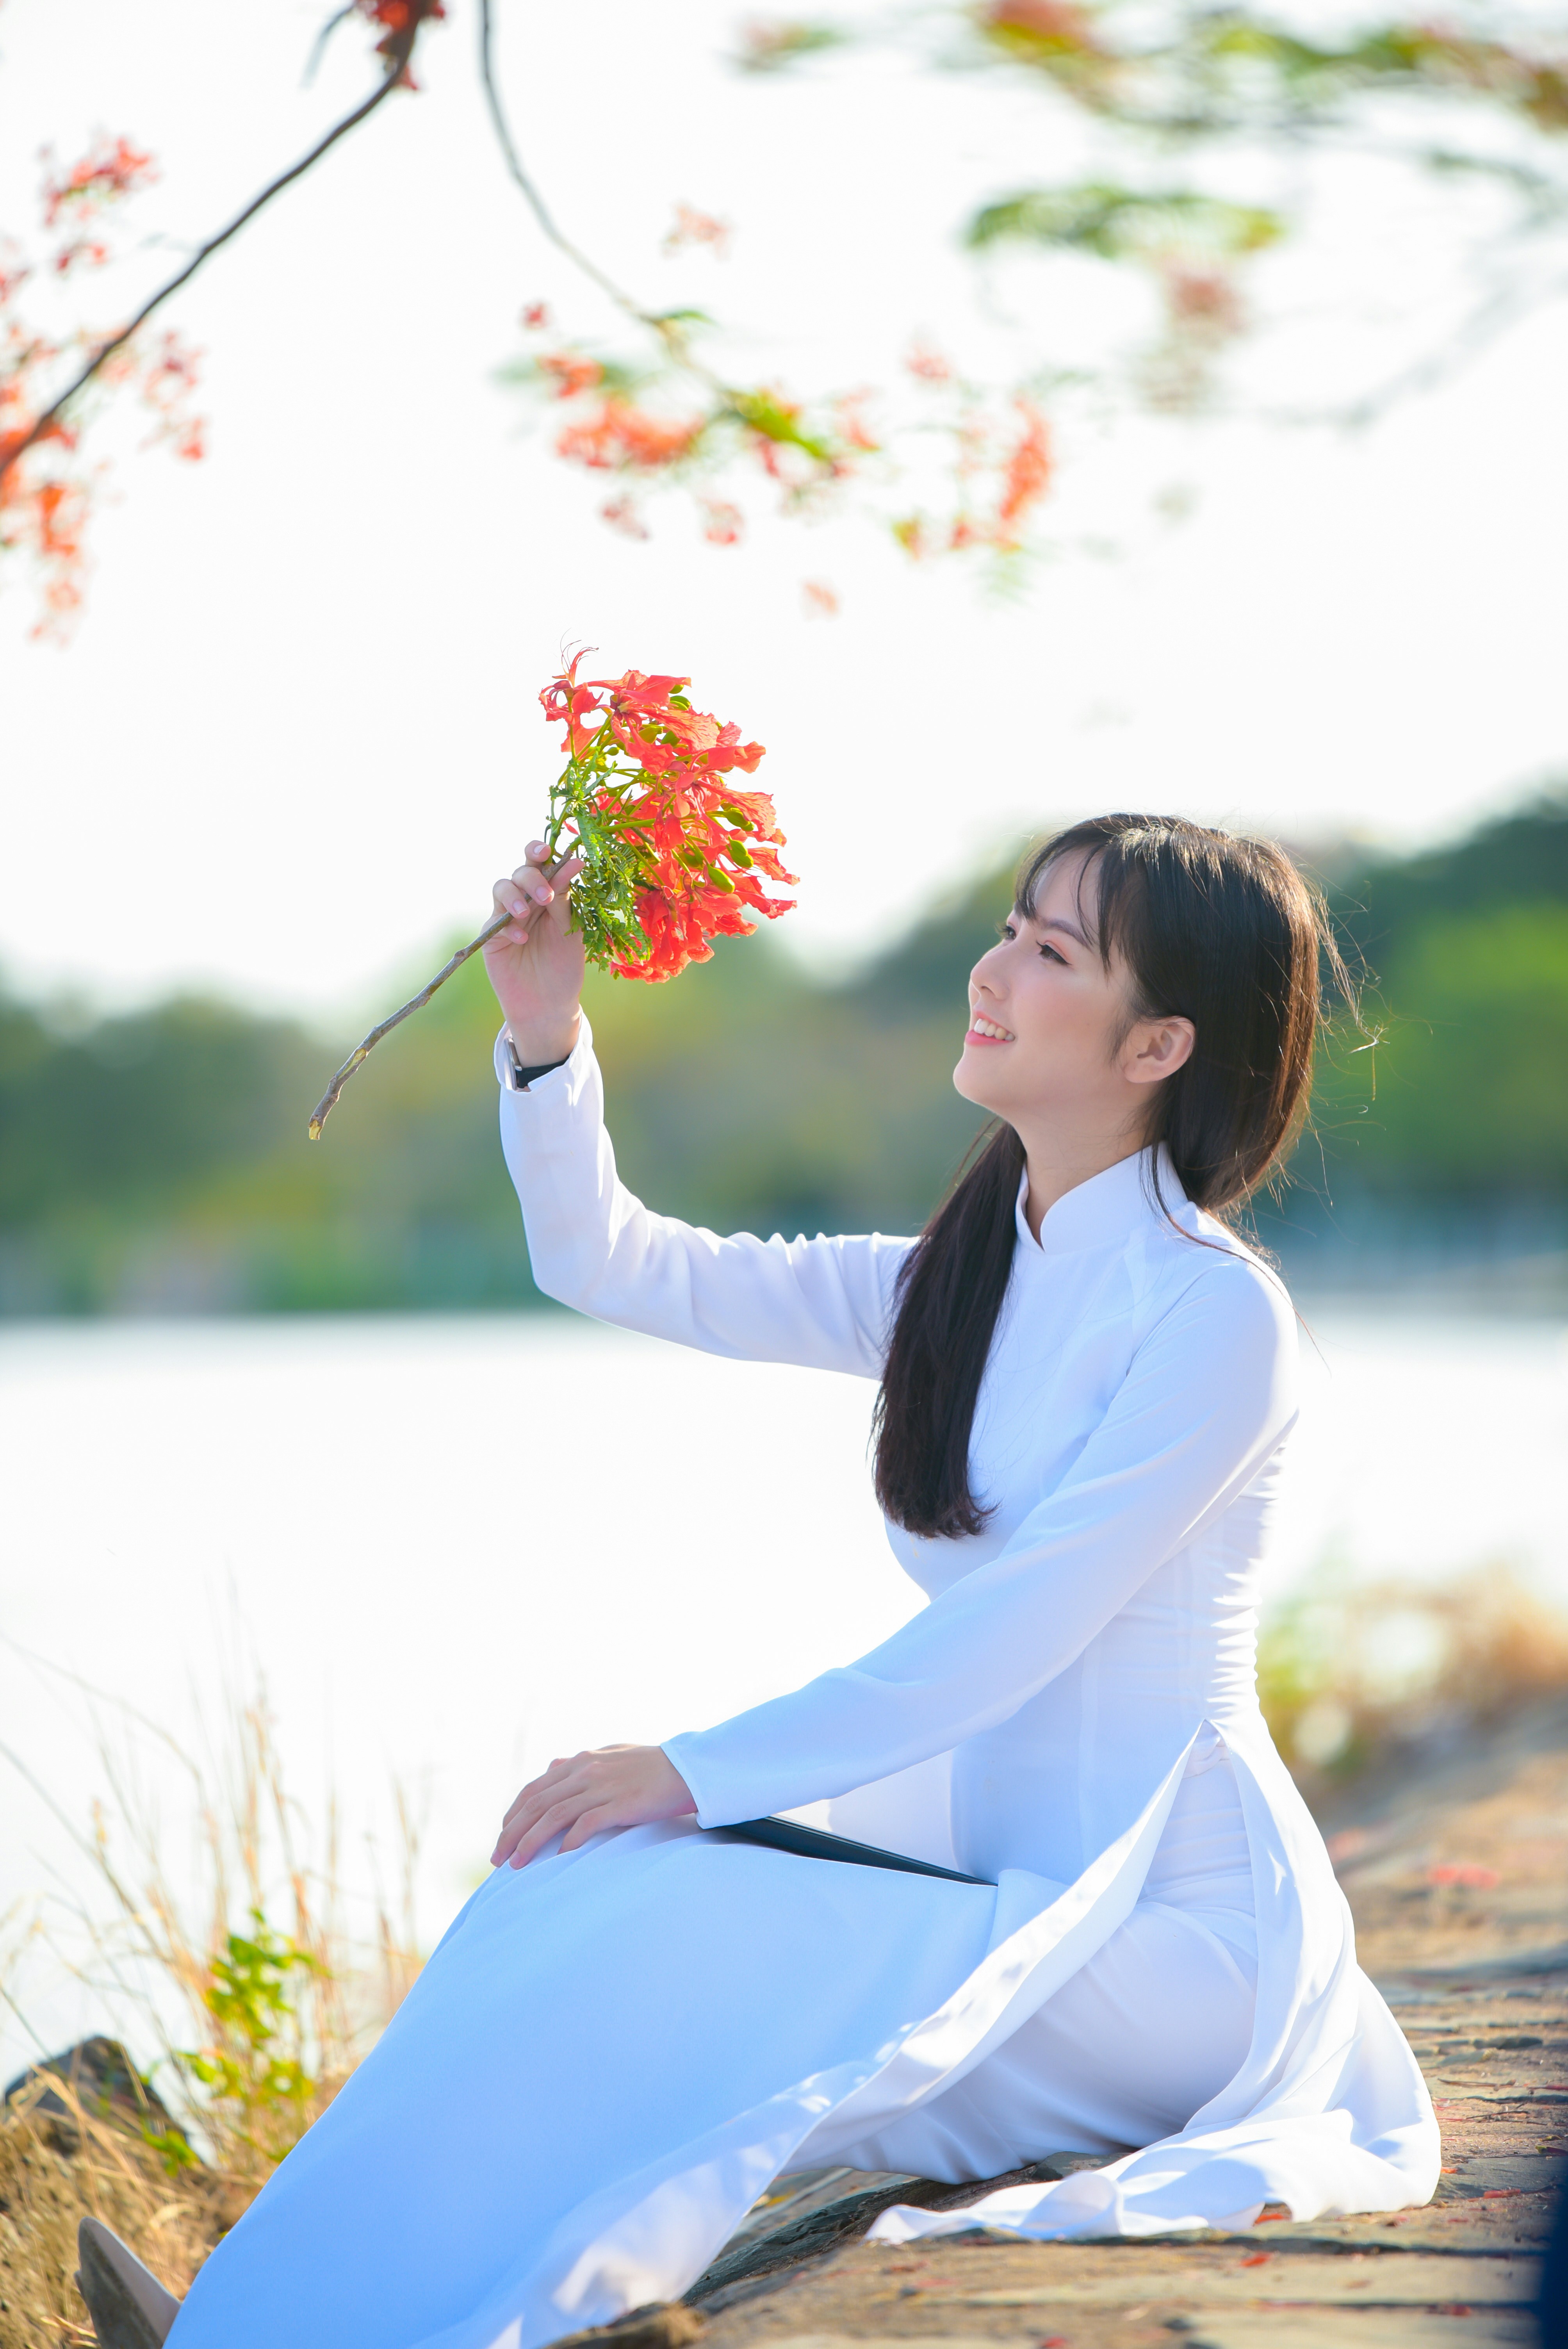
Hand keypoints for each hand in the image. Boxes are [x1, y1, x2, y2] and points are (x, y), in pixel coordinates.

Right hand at [482, 838, 586, 1065]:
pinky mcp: (492, 936)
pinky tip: (522, 940)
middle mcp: (527, 900)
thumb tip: (573, 863)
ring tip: (527, 913)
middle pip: (521, 871)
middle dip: (532, 876)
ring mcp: (507, 916)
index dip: (541, 851)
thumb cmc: (563, 966)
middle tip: (546, 895)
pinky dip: (509, 926)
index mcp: (549, 895)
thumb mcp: (570, 931)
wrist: (549, 1004)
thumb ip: (565, 901)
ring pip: (502, 886)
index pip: (543, 865)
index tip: (551, 849)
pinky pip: (495, 920)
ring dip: (515, 895)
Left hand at [492, 1744, 696, 1869]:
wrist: (688, 1769)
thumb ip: (582, 1763)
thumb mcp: (611, 1755)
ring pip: (553, 1814)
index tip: (503, 1838)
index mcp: (581, 1760)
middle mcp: (586, 1770)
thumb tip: (554, 1767)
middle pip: (536, 1803)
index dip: (513, 1815)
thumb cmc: (650, 1766)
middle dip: (512, 1833)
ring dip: (531, 1841)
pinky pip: (586, 1824)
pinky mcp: (621, 1803)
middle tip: (498, 1860)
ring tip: (516, 1865)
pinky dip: (567, 1842)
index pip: (534, 1789)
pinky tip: (556, 1860)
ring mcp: (603, 1786)